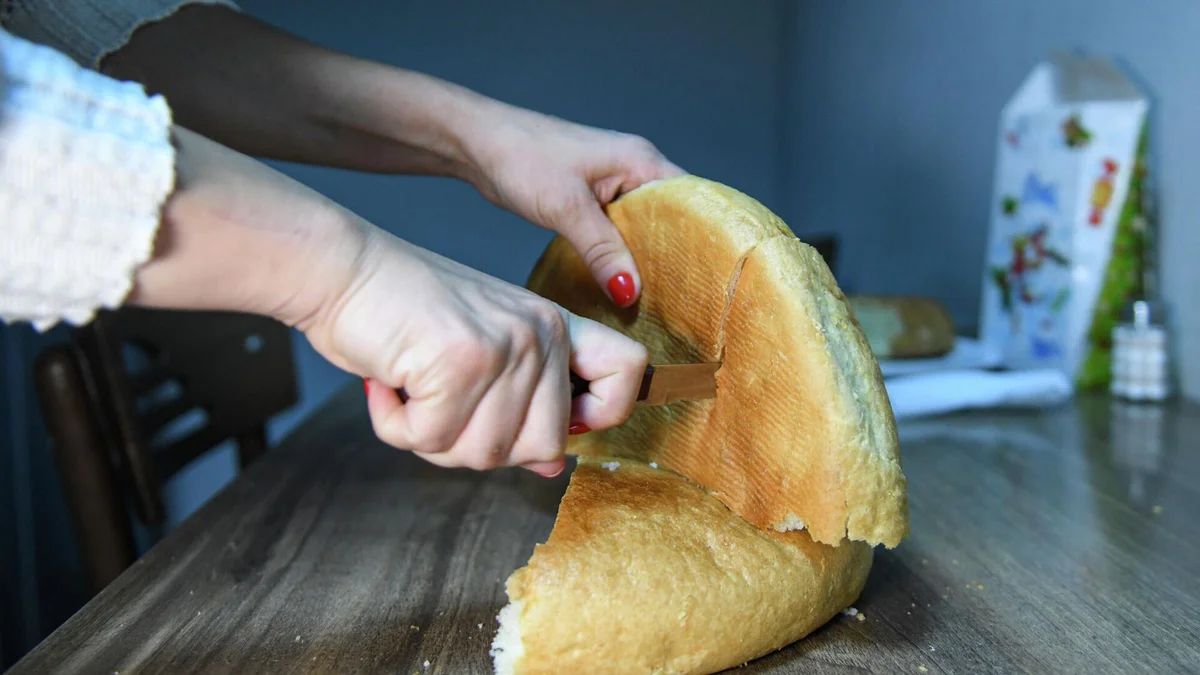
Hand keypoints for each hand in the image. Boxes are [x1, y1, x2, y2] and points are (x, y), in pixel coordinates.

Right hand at [302, 227, 648, 475]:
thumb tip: (554, 467)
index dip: (604, 414)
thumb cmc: (403, 313)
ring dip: (430, 438)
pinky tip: (388, 383)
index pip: (629, 371)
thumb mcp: (478, 353)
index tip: (560, 422)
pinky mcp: (460, 361)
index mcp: (554, 326)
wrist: (341, 269)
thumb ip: (522, 406)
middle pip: (543, 447)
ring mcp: (506, 346)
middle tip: (439, 406)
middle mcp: (541, 332)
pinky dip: (396, 426)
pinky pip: (431, 440)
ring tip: (410, 388)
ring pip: (484, 453)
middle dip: (479, 446)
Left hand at [463, 106, 685, 306]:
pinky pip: (619, 231)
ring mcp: (613, 184)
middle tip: (682, 300)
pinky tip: (620, 283)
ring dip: (644, 259)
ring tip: (657, 299)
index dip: (701, 238)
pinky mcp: (591, 198)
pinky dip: (620, 254)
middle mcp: (634, 169)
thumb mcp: (566, 209)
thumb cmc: (521, 158)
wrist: (475, 143)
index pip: (691, 201)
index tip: (706, 278)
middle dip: (674, 257)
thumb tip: (631, 293)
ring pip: (643, 228)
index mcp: (641, 160)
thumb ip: (603, 251)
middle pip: (671, 219)